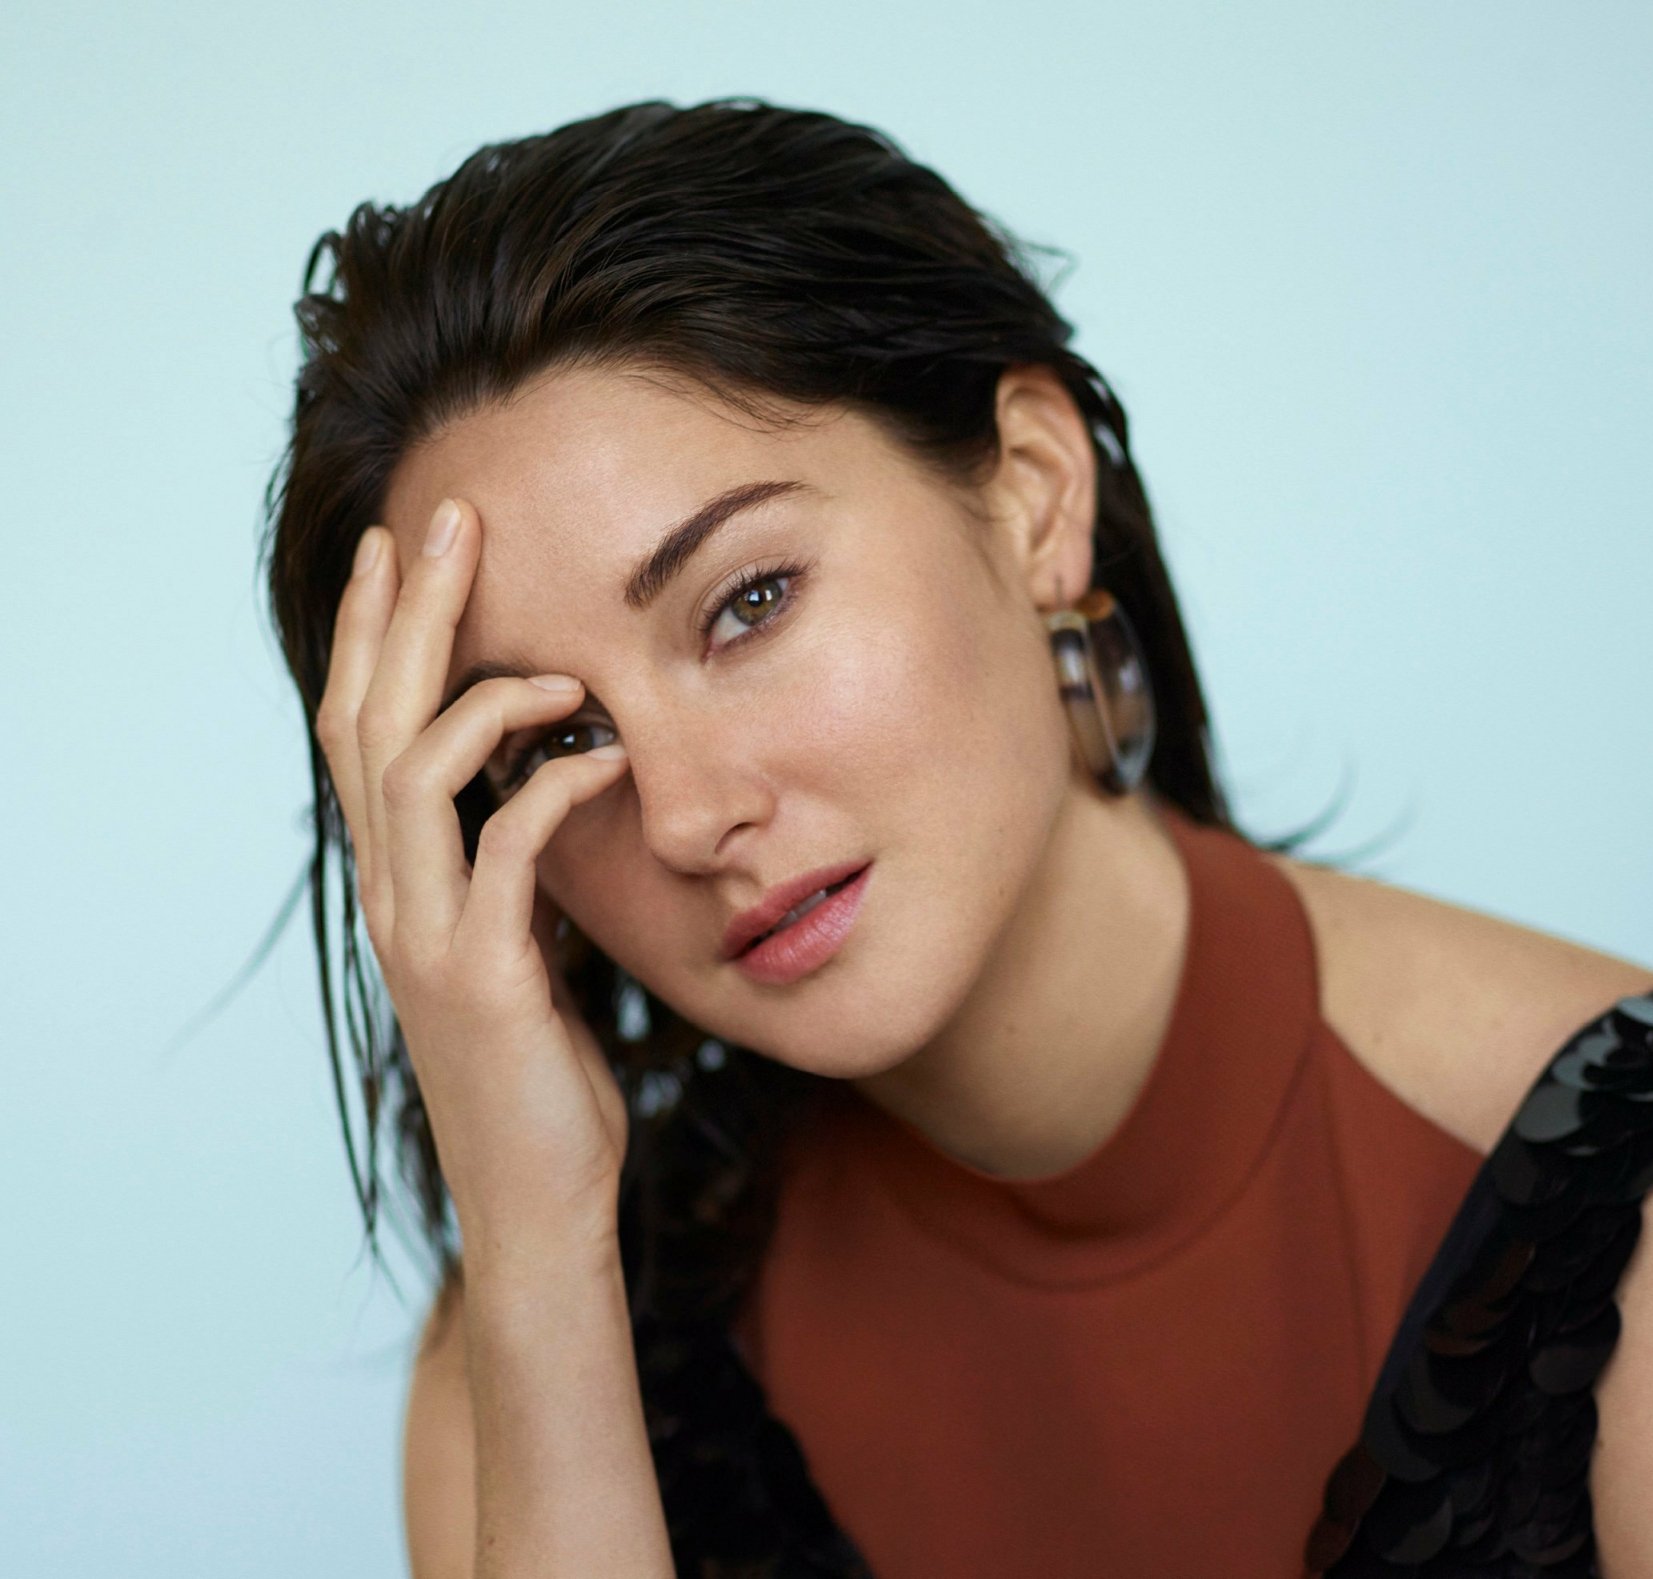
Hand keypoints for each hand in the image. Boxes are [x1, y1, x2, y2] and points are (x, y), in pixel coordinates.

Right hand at [315, 497, 632, 1259]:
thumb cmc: (540, 1074)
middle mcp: (395, 895)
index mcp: (402, 881)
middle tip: (454, 521)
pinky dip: (550, 793)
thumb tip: (548, 790)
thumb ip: (513, 872)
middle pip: (369, 722)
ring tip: (553, 663)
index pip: (361, 729)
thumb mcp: (519, 949)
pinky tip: (602, 761)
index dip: (375, 634)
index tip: (407, 548)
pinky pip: (505, 854)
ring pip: (412, 773)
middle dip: (409, 616)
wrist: (539, 1197)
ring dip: (478, 694)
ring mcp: (429, 936)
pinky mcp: (484, 976)